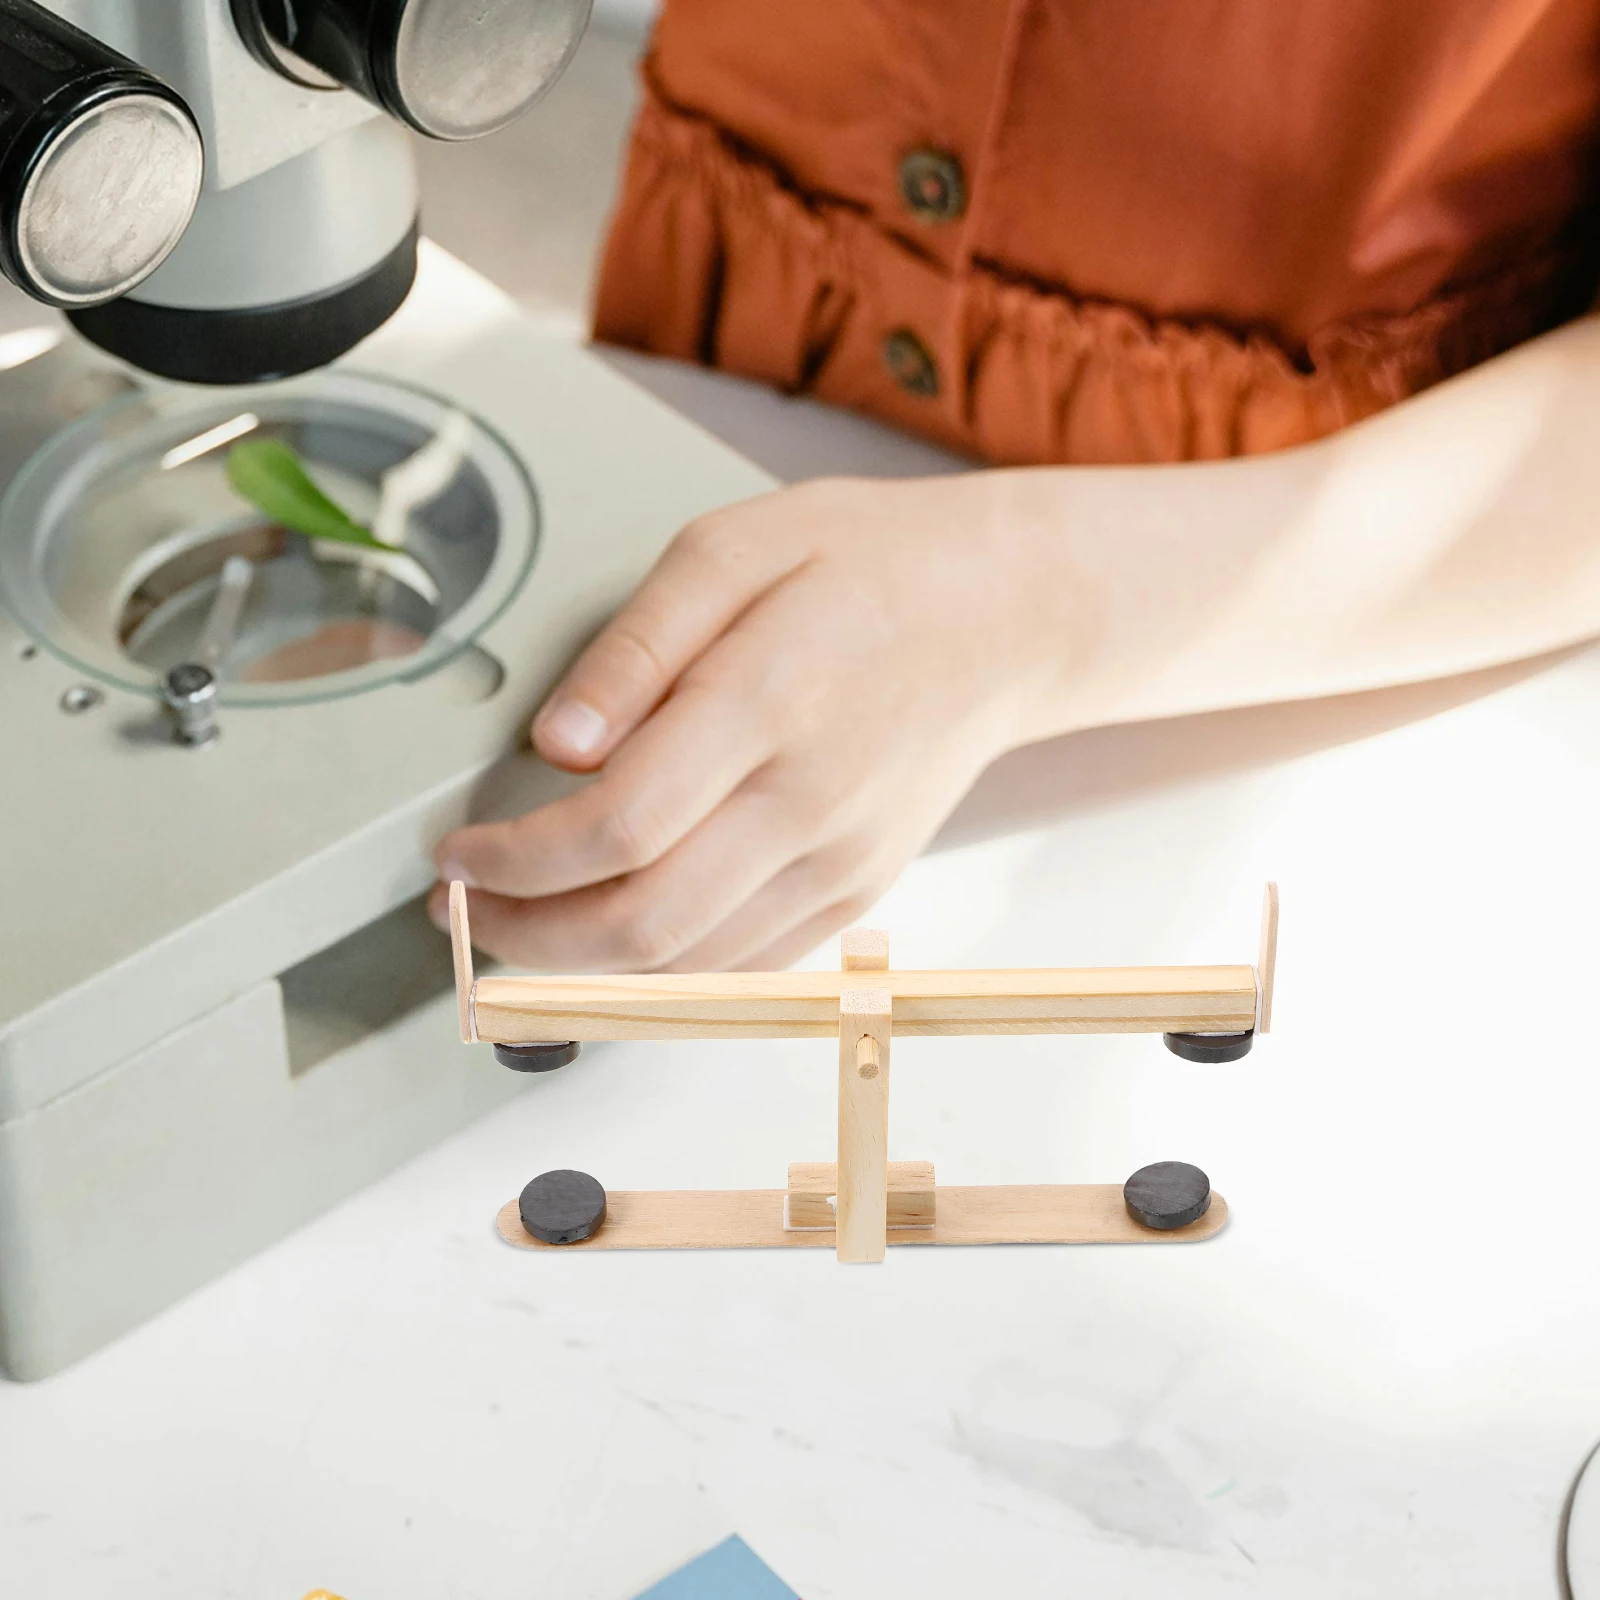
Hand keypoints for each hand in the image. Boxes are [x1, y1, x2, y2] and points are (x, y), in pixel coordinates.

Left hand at [429, 473, 1072, 970]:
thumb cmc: (870, 567)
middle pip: (642, 925)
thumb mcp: (735, 548)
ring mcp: (841, 859)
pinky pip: (746, 968)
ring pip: (689, 968)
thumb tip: (558, 744)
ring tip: (521, 928)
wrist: (1005, 618)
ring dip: (580, 970)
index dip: (513, 860)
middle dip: (524, 936)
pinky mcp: (858, 888)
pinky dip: (663, 974)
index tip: (456, 852)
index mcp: (767, 703)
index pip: (617, 827)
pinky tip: (613, 942)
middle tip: (464, 909)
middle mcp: (809, 802)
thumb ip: (637, 645)